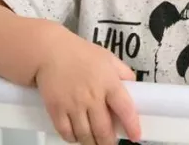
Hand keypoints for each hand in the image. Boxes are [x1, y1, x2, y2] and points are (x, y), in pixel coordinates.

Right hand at [35, 30, 139, 144]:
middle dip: (109, 142)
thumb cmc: (82, 54)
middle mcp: (93, 96)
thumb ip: (123, 73)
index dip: (132, 125)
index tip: (136, 137)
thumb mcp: (108, 58)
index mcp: (109, 82)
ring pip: (85, 136)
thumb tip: (134, 87)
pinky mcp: (56, 110)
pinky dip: (73, 139)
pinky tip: (78, 136)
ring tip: (96, 141)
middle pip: (104, 129)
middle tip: (111, 143)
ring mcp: (73, 105)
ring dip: (92, 143)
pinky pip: (66, 133)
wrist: (51, 52)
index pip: (125, 108)